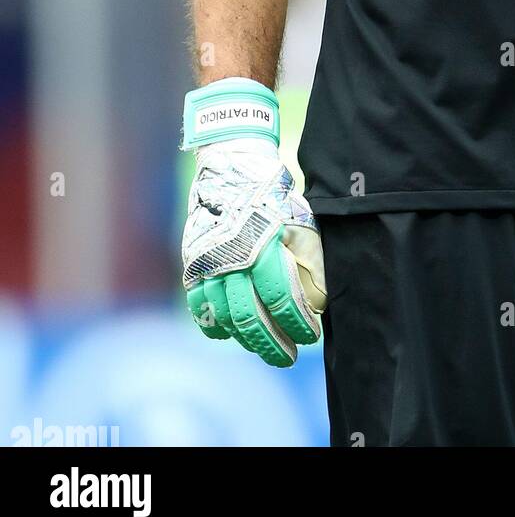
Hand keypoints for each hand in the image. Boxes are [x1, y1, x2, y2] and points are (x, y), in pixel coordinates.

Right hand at [180, 79, 326, 367]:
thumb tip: (322, 298)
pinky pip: (199, 307)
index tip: (310, 335)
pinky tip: (231, 334)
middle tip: (289, 355)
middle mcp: (231, 256)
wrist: (230, 161)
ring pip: (223, 318)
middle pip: (250, 316)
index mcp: (262, 242)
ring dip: (247, 340)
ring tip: (266, 348)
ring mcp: (206, 261)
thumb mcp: (299, 216)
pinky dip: (214, 326)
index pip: (280, 297)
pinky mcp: (191, 263)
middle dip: (273, 342)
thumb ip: (309, 256)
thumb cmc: (272, 191)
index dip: (297, 322)